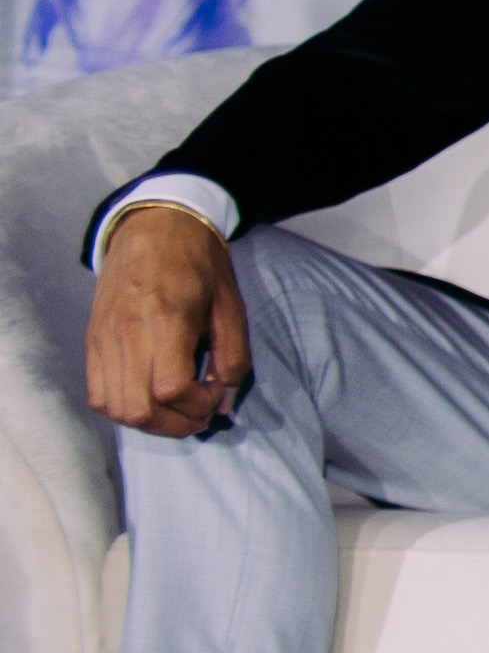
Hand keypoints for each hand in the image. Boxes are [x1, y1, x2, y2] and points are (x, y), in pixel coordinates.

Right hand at [84, 200, 249, 438]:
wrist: (153, 227)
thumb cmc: (199, 264)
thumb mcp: (231, 306)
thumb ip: (233, 357)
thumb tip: (224, 402)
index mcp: (166, 320)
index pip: (171, 390)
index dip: (197, 405)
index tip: (215, 391)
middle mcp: (126, 333)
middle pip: (137, 410)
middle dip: (174, 425)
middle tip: (198, 412)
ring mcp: (103, 338)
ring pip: (112, 408)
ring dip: (148, 421)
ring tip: (176, 407)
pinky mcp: (91, 340)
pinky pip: (97, 393)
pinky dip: (123, 406)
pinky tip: (150, 395)